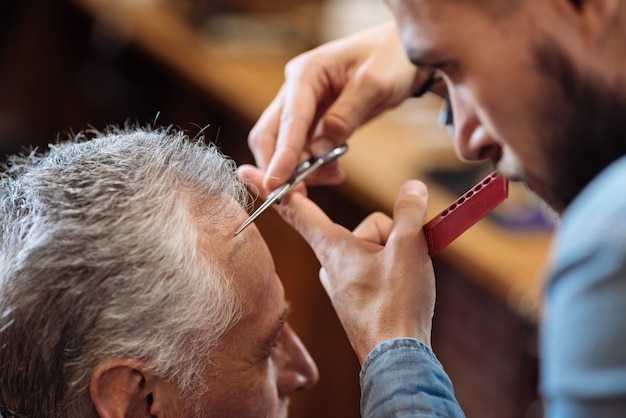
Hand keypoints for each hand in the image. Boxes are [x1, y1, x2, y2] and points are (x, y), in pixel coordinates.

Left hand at [238, 165, 435, 363]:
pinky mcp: (354, 297)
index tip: (248, 173)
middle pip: (359, 228)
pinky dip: (390, 270)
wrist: (396, 358)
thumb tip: (413, 187)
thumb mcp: (409, 248)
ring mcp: (341, 282)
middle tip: (401, 257)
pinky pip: (372, 268)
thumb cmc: (397, 304)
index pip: (297, 209)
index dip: (276, 186)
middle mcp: (329, 263)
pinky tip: (400, 287)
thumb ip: (409, 211)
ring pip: (370, 248)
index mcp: (332, 247)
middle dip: (386, 235)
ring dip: (393, 254)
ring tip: (404, 278)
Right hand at [248, 21, 420, 190]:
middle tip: (295, 194)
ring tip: (333, 177)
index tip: (276, 184)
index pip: (288, 121)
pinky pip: (303, 149)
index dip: (281, 155)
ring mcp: (303, 106)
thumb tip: (319, 149)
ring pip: (283, 146)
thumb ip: (344, 117)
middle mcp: (296, 89)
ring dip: (298, 169)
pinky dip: (313, 166)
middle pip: (270, 135)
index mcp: (306, 73)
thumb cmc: (392, 59)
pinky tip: (335, 172)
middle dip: (278, 166)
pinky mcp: (314, 121)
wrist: (406, 55)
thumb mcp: (374, 84)